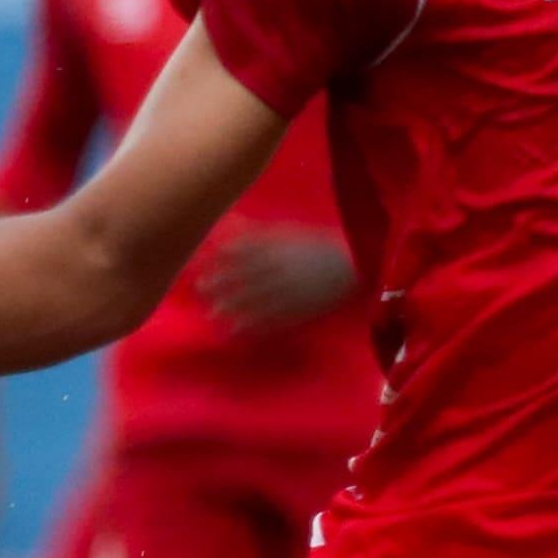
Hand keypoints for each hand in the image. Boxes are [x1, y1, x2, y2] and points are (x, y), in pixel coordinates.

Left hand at [197, 226, 355, 328]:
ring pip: (252, 299)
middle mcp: (277, 266)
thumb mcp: (289, 231)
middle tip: (200, 290)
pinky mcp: (299, 309)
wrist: (357, 266)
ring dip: (230, 306)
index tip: (199, 263)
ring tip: (213, 313)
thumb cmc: (321, 245)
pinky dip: (253, 325)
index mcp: (277, 244)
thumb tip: (230, 226)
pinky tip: (236, 330)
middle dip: (219, 283)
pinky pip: (271, 319)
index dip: (217, 258)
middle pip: (241, 275)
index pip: (238, 249)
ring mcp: (287, 289)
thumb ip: (260, 232)